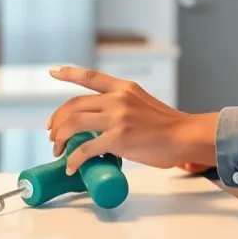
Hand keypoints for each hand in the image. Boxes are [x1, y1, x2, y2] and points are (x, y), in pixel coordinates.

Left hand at [46, 66, 217, 174]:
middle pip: (73, 105)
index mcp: (123, 87)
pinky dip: (74, 159)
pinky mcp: (118, 139)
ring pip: (74, 124)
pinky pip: (85, 149)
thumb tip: (100, 122)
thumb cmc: (166, 125)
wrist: (185, 136)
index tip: (53, 72)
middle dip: (57, 121)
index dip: (69, 73)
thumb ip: (121, 105)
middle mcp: (118, 98)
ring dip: (60, 138)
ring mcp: (117, 118)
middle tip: (52, 134)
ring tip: (58, 150)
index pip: (90, 76)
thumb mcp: (141, 102)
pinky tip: (71, 166)